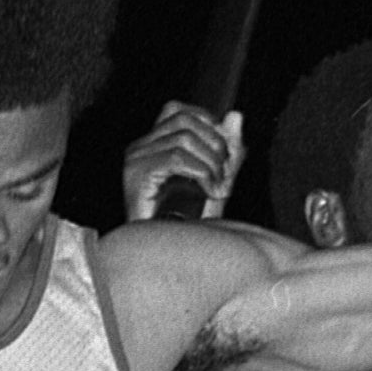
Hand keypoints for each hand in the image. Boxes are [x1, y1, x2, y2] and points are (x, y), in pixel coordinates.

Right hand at [120, 102, 244, 222]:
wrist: (167, 259)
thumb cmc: (188, 226)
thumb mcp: (216, 181)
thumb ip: (228, 150)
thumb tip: (236, 116)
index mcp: (153, 145)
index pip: (180, 111)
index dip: (209, 125)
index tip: (225, 156)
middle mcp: (140, 148)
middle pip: (185, 120)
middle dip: (215, 144)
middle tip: (225, 176)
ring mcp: (135, 160)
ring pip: (184, 138)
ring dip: (211, 163)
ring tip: (219, 189)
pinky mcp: (137, 175)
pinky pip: (176, 158)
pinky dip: (202, 173)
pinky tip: (210, 193)